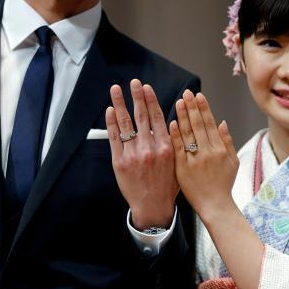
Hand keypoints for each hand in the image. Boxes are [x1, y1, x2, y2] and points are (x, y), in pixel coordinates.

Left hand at [106, 79, 177, 229]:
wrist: (152, 207)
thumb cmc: (167, 186)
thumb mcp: (177, 162)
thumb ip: (172, 143)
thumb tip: (168, 123)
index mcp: (165, 147)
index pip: (157, 117)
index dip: (151, 100)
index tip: (147, 87)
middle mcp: (149, 148)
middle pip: (141, 116)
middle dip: (137, 96)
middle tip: (133, 82)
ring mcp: (133, 154)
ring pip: (125, 123)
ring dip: (120, 103)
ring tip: (116, 89)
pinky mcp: (120, 162)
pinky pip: (115, 138)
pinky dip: (112, 123)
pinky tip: (110, 110)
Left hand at [169, 90, 238, 218]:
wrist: (215, 205)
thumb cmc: (223, 185)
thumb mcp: (233, 162)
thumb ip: (228, 141)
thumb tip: (222, 122)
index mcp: (220, 149)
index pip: (210, 123)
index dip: (204, 108)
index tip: (198, 95)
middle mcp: (208, 152)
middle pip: (198, 125)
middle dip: (192, 107)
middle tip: (186, 93)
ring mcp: (194, 160)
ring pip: (188, 133)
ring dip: (183, 116)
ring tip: (179, 102)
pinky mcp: (183, 168)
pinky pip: (178, 148)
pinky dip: (175, 134)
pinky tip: (171, 122)